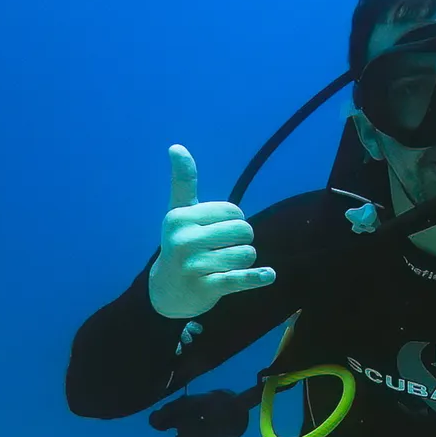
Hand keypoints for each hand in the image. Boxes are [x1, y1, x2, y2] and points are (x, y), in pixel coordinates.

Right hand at [148, 145, 276, 318]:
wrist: (166, 290)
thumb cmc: (180, 243)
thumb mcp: (179, 211)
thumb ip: (183, 180)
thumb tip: (176, 145)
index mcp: (180, 218)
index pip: (232, 211)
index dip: (235, 219)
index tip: (220, 229)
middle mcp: (183, 240)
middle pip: (242, 231)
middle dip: (243, 240)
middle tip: (226, 248)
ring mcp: (193, 266)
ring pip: (245, 254)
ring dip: (244, 260)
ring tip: (228, 264)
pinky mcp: (205, 288)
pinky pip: (238, 279)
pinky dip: (256, 277)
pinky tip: (269, 275)